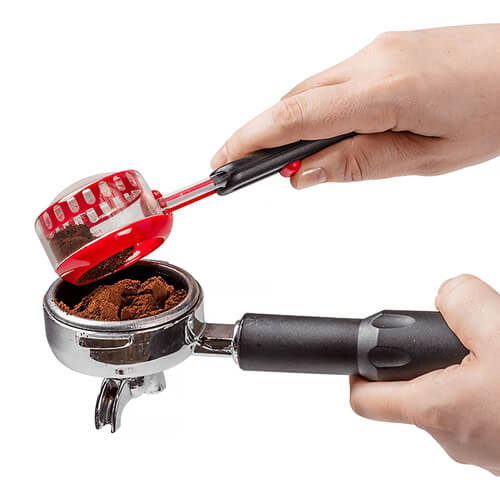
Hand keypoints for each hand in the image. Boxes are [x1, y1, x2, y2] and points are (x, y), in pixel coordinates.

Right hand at [211, 25, 499, 188]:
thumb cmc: (493, 111)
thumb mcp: (424, 157)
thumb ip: (357, 163)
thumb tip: (304, 174)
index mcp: (384, 90)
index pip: (294, 116)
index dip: (249, 139)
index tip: (222, 162)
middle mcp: (372, 60)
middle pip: (294, 100)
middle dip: (263, 136)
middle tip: (250, 172)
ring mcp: (377, 49)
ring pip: (312, 91)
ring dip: (293, 126)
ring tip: (298, 162)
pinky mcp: (383, 50)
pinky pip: (334, 82)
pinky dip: (318, 111)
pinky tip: (326, 133)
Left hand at [350, 274, 499, 474]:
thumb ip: (463, 302)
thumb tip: (448, 295)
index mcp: (437, 410)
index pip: (365, 399)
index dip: (357, 371)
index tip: (362, 351)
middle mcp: (452, 437)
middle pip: (413, 391)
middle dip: (430, 358)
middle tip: (461, 335)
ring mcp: (482, 447)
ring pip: (452, 398)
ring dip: (467, 369)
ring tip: (496, 351)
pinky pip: (483, 409)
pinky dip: (490, 385)